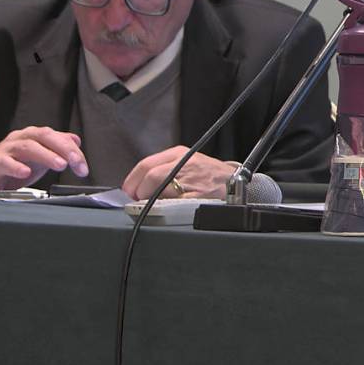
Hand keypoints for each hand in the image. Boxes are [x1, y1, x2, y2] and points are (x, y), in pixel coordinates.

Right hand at [0, 126, 88, 190]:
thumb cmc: (14, 166)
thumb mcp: (40, 158)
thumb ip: (57, 148)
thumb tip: (76, 141)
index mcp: (33, 136)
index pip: (57, 137)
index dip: (72, 150)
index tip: (83, 166)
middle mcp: (20, 138)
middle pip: (43, 136)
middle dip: (63, 148)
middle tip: (75, 162)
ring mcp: (6, 149)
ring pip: (27, 147)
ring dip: (46, 155)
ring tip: (60, 164)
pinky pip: (4, 162)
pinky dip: (16, 167)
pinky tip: (26, 172)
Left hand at [121, 146, 237, 200]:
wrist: (235, 183)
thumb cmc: (208, 176)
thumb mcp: (186, 162)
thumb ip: (164, 169)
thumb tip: (137, 186)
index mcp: (178, 153)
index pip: (145, 165)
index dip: (132, 182)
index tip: (129, 192)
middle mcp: (184, 163)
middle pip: (150, 176)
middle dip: (140, 192)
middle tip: (138, 201)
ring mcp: (191, 179)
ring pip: (159, 189)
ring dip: (150, 201)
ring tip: (151, 206)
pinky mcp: (198, 195)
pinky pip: (173, 203)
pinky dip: (164, 208)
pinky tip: (165, 211)